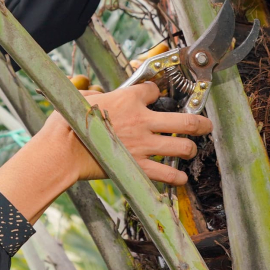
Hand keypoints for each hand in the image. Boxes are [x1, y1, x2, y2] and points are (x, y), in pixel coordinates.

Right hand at [0, 81, 211, 222]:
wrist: (64, 149)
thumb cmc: (68, 122)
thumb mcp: (83, 98)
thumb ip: (97, 94)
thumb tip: (97, 94)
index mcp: (129, 99)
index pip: (154, 90)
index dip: (156, 93)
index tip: (156, 97)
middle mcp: (142, 120)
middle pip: (186, 120)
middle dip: (201, 123)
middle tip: (206, 125)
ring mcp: (144, 145)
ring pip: (182, 147)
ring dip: (190, 149)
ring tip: (190, 150)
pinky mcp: (138, 166)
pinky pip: (167, 174)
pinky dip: (177, 178)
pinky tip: (180, 178)